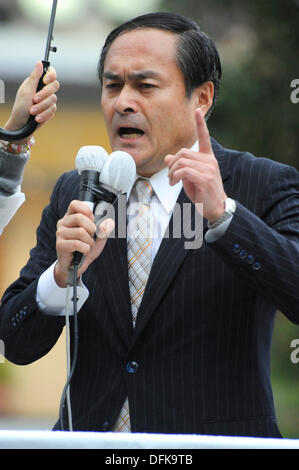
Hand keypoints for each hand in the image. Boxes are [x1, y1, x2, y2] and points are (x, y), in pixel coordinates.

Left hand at [4, 61, 59, 143]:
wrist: (21, 124)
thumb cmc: (20, 106)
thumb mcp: (26, 90)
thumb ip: (34, 77)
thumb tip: (39, 63)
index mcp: (38, 82)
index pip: (51, 73)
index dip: (51, 75)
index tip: (45, 81)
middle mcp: (44, 90)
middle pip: (55, 86)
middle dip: (44, 94)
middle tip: (34, 99)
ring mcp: (48, 100)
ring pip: (53, 100)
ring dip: (41, 107)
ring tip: (32, 111)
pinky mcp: (50, 110)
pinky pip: (52, 110)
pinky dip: (44, 114)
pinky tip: (37, 117)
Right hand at [55, 200, 114, 286]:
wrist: (76, 266)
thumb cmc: (86, 248)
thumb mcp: (98, 237)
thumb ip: (104, 229)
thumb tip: (107, 223)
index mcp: (71, 217)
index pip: (74, 204)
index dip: (86, 210)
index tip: (92, 219)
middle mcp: (63, 223)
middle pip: (79, 218)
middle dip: (91, 229)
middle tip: (91, 236)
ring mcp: (60, 233)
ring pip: (80, 232)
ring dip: (89, 241)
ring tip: (87, 245)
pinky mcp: (60, 245)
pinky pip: (77, 244)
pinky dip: (86, 249)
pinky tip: (84, 252)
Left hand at [165, 108, 226, 222]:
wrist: (216, 208)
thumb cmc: (203, 194)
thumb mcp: (190, 178)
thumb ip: (181, 166)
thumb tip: (168, 157)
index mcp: (208, 158)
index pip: (204, 137)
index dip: (200, 124)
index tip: (197, 111)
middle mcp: (210, 161)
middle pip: (184, 152)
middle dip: (172, 163)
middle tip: (170, 175)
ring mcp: (209, 169)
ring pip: (182, 161)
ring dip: (172, 172)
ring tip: (172, 181)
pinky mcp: (205, 178)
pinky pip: (184, 171)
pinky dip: (175, 176)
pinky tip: (174, 183)